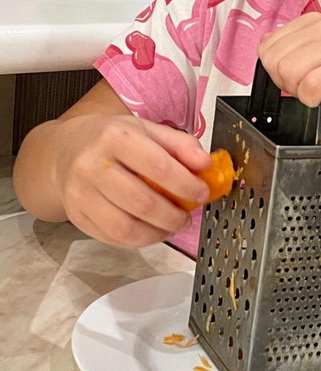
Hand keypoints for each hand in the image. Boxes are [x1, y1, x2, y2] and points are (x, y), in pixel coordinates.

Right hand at [53, 114, 211, 247]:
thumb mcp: (146, 129)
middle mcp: (93, 165)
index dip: (186, 185)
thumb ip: (180, 144)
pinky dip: (138, 240)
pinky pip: (112, 238)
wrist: (64, 151)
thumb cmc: (111, 139)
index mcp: (116, 137)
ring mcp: (81, 193)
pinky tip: (150, 231)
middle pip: (143, 202)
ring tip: (171, 227)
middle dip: (173, 216)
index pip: (158, 167)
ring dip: (157, 233)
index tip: (202, 193)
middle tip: (186, 217)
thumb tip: (205, 163)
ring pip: (126, 227)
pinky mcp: (76, 216)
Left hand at [257, 13, 320, 142]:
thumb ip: (286, 49)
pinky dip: (314, 101)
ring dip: (302, 92)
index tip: (304, 76)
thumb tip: (264, 42)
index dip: (279, 71)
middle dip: (289, 83)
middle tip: (314, 87)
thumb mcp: (310, 61)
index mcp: (313, 22)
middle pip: (275, 61)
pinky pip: (309, 89)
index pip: (266, 47)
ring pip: (289, 73)